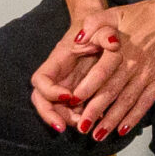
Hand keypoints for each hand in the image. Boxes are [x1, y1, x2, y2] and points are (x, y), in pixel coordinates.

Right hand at [28, 16, 107, 131]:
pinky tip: (97, 121)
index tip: (68, 96)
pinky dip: (81, 118)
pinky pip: (72, 111)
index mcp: (56, 61)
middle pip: (42, 100)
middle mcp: (56, 77)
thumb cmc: (98, 31)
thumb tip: (113, 43)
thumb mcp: (103, 29)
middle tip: (63, 126)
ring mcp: (64, 87)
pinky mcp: (75, 95)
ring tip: (83, 126)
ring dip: (66, 120)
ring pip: (56, 109)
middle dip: (50, 115)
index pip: (41, 80)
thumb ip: (106, 34)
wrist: (100, 34)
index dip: (50, 91)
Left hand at [53, 0, 154, 141]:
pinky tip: (123, 129)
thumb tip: (77, 40)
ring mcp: (148, 74)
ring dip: (112, 120)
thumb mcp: (117, 12)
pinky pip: (145, 103)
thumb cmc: (147, 14)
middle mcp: (133, 64)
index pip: (101, 72)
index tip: (73, 101)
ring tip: (98, 135)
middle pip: (111, 92)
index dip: (87, 88)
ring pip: (126, 102)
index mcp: (120, 48)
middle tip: (82, 127)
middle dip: (95, 112)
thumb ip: (94, 23)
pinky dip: (134, 117)